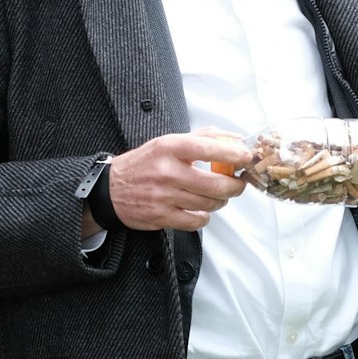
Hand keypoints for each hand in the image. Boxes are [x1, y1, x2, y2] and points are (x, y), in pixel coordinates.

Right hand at [107, 132, 251, 231]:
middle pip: (215, 183)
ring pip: (209, 203)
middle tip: (238, 184)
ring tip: (217, 195)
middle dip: (235, 186)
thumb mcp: (169, 142)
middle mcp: (167, 171)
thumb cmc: (144, 164)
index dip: (233, 154)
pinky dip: (204, 216)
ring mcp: (164, 196)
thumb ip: (204, 137)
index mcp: (169, 147)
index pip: (209, 148)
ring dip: (220, 201)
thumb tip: (237, 139)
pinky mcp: (161, 216)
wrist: (110, 189)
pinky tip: (200, 209)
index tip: (246, 157)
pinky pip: (196, 221)